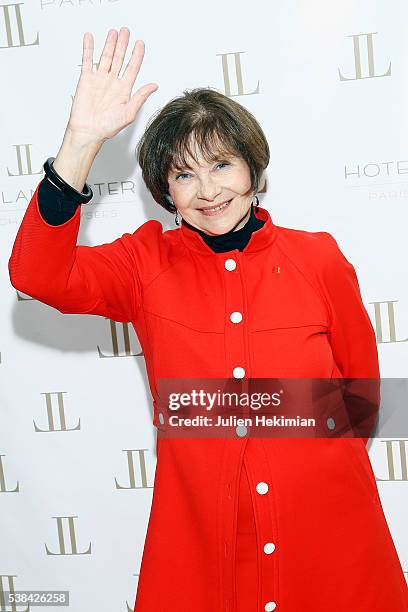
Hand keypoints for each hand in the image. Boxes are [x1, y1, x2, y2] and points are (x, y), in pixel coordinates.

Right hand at [66, 28, 157, 145]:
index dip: (137, 55)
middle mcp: (112, 83)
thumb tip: (154, 86)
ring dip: (110, 44)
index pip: (132, 68)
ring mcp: (99, 80)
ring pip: (106, 57)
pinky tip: (90, 38)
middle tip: (126, 31)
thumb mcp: (129, 113)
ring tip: (114, 32)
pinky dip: (88, 48)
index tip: (140, 43)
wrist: (89, 131)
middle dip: (123, 44)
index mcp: (124, 90)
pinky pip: (87, 60)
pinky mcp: (86, 79)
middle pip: (119, 58)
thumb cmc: (108, 127)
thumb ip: (141, 97)